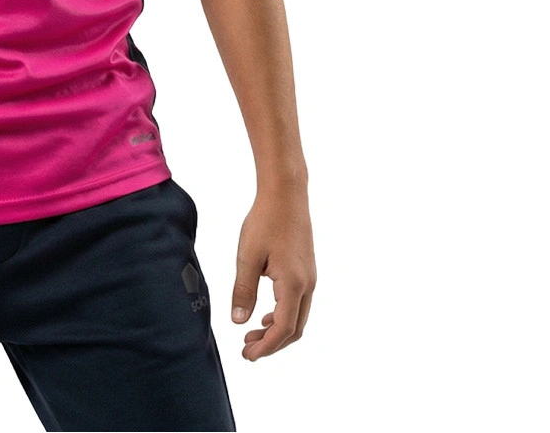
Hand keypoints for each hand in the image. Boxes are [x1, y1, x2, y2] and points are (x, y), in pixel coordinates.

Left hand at [230, 186, 314, 360]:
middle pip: (294, 329)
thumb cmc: (265, 221)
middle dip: (271, 344)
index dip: (266, 347)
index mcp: (293, 285)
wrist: (286, 195)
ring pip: (298, 317)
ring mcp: (310, 278)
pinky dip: (283, 315)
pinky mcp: (306, 270)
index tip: (248, 355)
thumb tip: (239, 321)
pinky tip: (265, 313)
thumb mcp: (247, 256)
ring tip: (252, 334)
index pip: (282, 329)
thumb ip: (243, 290)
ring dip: (277, 330)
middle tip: (247, 350)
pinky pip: (298, 303)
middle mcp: (307, 285)